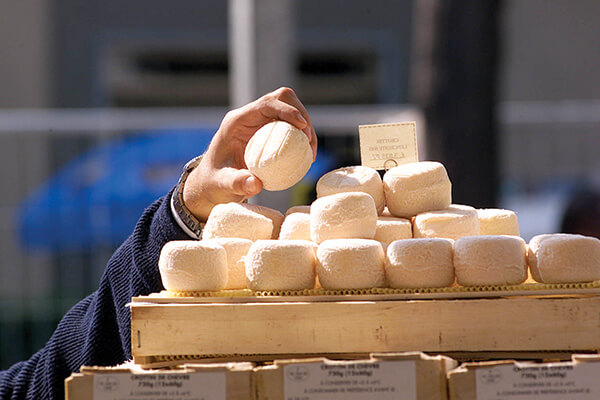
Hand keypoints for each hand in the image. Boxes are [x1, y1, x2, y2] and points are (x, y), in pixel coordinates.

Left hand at [183, 87, 317, 220]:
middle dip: (301, 115)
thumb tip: (256, 185)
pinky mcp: (268, 131)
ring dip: (305, 126)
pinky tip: (306, 156)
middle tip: (309, 142)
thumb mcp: (222, 184)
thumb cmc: (214, 182)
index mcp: (236, 122)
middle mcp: (249, 117)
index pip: (266, 104)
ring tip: (310, 153)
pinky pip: (290, 125)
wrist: (212, 183)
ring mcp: (260, 122)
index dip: (287, 110)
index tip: (303, 127)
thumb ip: (236, 183)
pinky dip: (302, 136)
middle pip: (282, 100)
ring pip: (290, 110)